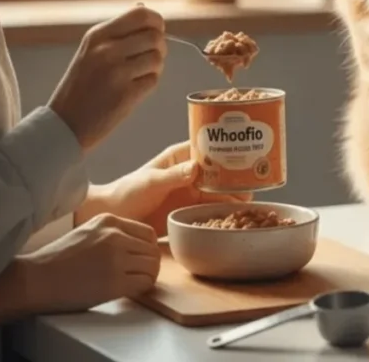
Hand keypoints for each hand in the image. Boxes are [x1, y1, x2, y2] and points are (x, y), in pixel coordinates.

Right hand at [20, 213, 160, 313]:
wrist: (36, 279)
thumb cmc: (57, 259)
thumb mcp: (88, 232)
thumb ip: (112, 234)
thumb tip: (136, 247)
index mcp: (109, 220)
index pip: (148, 233)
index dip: (148, 249)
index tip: (140, 259)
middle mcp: (116, 236)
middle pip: (153, 250)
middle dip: (150, 264)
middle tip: (140, 275)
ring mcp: (116, 258)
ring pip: (152, 266)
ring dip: (148, 276)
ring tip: (134, 283)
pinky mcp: (115, 282)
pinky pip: (145, 283)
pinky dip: (143, 288)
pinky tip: (131, 291)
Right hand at [48, 4, 166, 150]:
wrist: (65, 123)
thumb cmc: (82, 85)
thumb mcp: (91, 50)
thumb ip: (118, 31)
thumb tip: (143, 7)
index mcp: (97, 35)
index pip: (141, 14)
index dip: (156, 22)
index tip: (154, 32)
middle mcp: (106, 50)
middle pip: (155, 36)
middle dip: (159, 46)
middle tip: (149, 57)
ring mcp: (116, 73)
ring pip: (158, 58)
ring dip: (156, 67)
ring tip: (140, 74)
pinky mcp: (125, 95)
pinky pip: (153, 80)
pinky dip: (149, 84)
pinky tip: (134, 89)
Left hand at [77, 141, 251, 236]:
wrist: (113, 217)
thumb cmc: (127, 192)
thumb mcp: (151, 182)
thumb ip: (174, 176)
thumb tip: (197, 167)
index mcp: (180, 158)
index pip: (208, 150)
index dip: (227, 151)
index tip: (245, 155)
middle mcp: (188, 174)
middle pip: (218, 173)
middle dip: (235, 177)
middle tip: (254, 183)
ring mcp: (189, 194)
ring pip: (217, 193)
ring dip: (232, 197)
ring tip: (251, 202)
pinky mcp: (187, 212)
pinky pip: (209, 211)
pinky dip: (223, 213)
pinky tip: (236, 217)